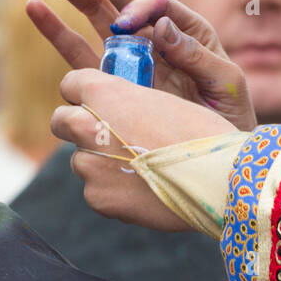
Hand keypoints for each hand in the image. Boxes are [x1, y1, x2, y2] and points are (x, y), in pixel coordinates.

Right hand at [27, 0, 255, 130]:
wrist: (217, 161)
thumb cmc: (230, 119)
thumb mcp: (226, 84)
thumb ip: (196, 54)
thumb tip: (159, 24)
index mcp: (184, 28)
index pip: (153, 1)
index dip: (134, 6)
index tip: (124, 25)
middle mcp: (152, 34)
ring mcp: (126, 55)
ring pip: (94, 13)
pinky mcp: (105, 80)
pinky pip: (76, 50)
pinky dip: (56, 28)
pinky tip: (35, 7)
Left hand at [50, 69, 237, 230]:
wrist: (218, 177)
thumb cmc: (199, 132)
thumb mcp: (159, 99)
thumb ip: (123, 102)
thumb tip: (103, 111)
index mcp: (103, 92)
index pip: (70, 83)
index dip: (85, 93)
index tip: (96, 102)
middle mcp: (85, 125)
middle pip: (61, 121)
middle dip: (77, 125)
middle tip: (106, 134)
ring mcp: (88, 164)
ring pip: (81, 158)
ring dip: (99, 161)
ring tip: (138, 167)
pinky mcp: (96, 197)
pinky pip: (95, 189)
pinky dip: (112, 189)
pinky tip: (143, 188)